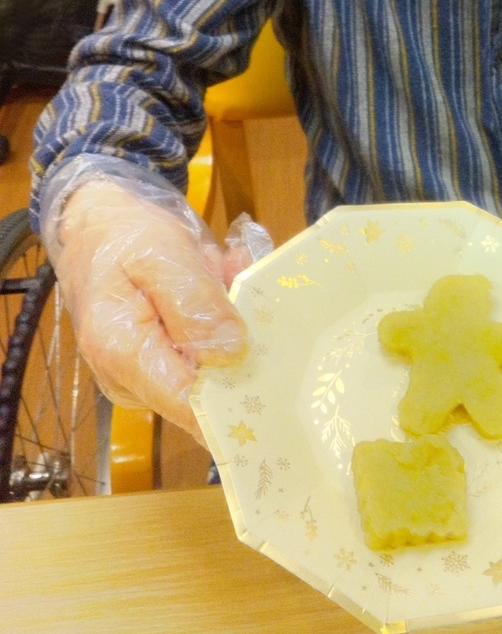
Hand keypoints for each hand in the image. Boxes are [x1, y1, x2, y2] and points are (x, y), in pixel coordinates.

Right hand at [54, 178, 252, 441]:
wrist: (93, 229)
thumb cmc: (124, 237)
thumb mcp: (162, 254)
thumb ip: (195, 302)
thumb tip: (233, 353)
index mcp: (125, 354)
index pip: (189, 405)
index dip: (237, 395)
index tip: (277, 366)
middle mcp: (131, 379)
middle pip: (206, 384)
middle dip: (236, 337)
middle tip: (239, 280)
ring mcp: (144, 374)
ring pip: (210, 362)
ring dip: (227, 316)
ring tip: (221, 266)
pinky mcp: (157, 361)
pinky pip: (201, 348)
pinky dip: (217, 313)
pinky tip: (218, 272)